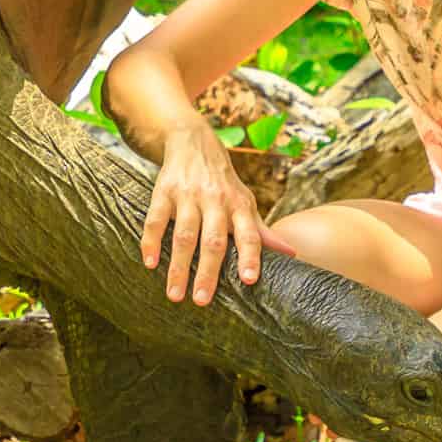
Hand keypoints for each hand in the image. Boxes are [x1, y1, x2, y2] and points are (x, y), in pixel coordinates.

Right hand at [138, 125, 300, 304]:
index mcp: (239, 205)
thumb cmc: (223, 182)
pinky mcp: (163, 192)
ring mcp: (188, 196)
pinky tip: (150, 263)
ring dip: (179, 267)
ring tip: (174, 295)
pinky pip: (155, 220)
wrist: (192, 141)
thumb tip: (291, 255)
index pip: (248, 233)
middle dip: (208, 272)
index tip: (248, 280)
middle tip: (202, 300)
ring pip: (184, 235)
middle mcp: (215, 200)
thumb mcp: (245, 201)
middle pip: (213, 240)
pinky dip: (151, 242)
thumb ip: (261, 231)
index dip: (250, 256)